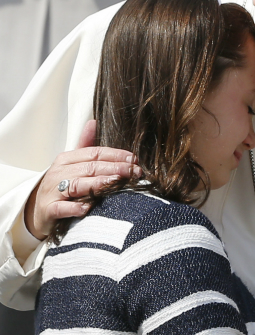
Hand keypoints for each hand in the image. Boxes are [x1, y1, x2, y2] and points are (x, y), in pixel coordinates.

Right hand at [24, 120, 140, 239]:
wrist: (38, 213)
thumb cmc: (60, 188)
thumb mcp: (71, 165)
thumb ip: (85, 146)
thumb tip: (94, 121)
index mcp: (66, 160)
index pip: (94, 153)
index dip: (115, 155)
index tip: (134, 160)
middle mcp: (59, 172)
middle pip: (90, 168)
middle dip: (115, 169)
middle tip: (135, 172)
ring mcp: (53, 191)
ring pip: (77, 185)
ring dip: (98, 184)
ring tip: (116, 183)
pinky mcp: (49, 210)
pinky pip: (62, 208)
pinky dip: (74, 207)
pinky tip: (87, 208)